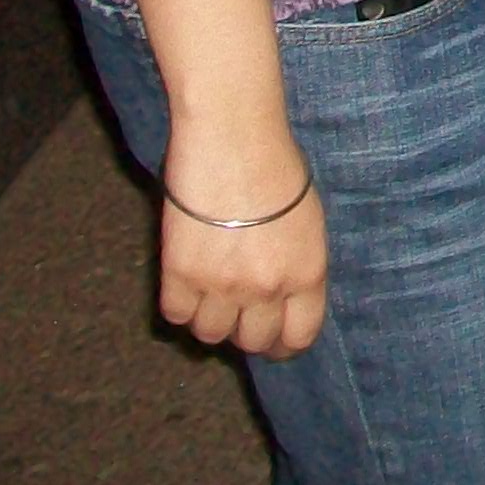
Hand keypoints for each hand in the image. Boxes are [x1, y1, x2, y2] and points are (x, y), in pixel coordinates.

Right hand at [156, 124, 327, 358]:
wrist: (234, 140)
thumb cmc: (277, 168)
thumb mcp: (308, 221)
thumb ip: (297, 265)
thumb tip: (283, 297)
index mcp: (308, 272)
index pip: (299, 336)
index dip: (284, 344)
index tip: (275, 341)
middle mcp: (267, 287)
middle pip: (252, 341)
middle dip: (247, 332)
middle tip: (240, 315)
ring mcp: (222, 285)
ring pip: (210, 334)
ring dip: (212, 319)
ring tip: (213, 293)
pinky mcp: (181, 274)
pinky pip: (176, 315)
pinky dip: (181, 305)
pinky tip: (188, 283)